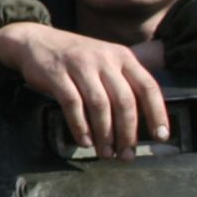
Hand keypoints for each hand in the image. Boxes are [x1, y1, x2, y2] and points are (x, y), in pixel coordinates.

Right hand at [0, 23, 168, 158]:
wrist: (35, 41)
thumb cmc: (74, 58)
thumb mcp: (104, 60)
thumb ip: (122, 82)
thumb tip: (139, 121)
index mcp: (122, 57)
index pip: (148, 86)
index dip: (157, 113)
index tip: (161, 136)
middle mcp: (104, 60)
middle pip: (124, 100)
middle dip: (128, 132)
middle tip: (126, 154)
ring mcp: (80, 66)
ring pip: (100, 105)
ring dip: (105, 134)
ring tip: (105, 153)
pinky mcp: (57, 75)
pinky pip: (73, 105)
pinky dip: (80, 126)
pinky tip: (85, 141)